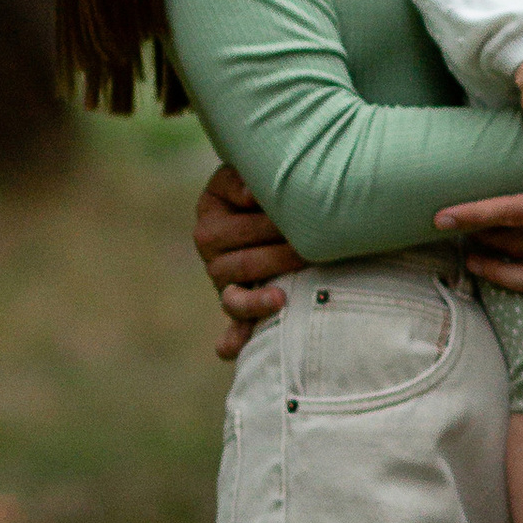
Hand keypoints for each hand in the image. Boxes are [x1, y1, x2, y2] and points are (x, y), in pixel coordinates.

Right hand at [195, 160, 301, 359]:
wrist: (282, 199)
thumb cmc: (271, 182)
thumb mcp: (250, 173)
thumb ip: (246, 180)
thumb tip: (254, 196)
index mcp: (211, 215)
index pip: (238, 228)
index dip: (270, 227)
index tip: (297, 223)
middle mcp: (211, 251)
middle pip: (242, 263)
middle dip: (279, 259)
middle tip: (311, 253)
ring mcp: (222, 281)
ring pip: (235, 298)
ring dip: (259, 301)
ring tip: (281, 299)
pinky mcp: (238, 303)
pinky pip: (232, 326)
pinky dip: (233, 339)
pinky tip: (231, 349)